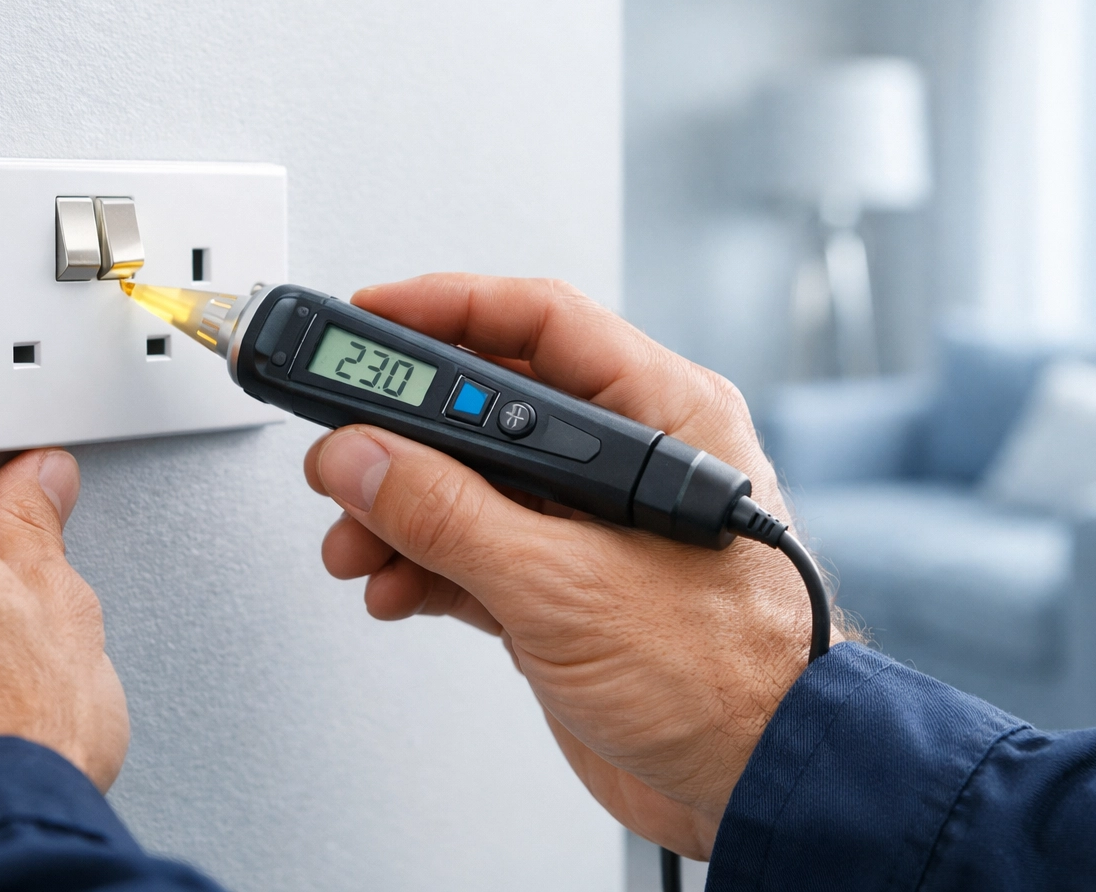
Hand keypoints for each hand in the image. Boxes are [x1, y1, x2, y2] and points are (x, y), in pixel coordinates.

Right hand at [305, 275, 832, 858]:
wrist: (753, 787)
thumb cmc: (729, 681)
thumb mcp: (565, 586)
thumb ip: (449, 516)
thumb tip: (362, 458)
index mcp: (659, 416)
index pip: (539, 322)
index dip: (447, 308)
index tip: (373, 316)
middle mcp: (625, 459)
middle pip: (489, 407)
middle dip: (404, 436)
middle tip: (342, 445)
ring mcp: (589, 526)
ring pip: (471, 484)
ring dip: (401, 512)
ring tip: (355, 539)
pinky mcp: (564, 587)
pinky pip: (474, 549)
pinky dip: (425, 564)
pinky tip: (394, 585)